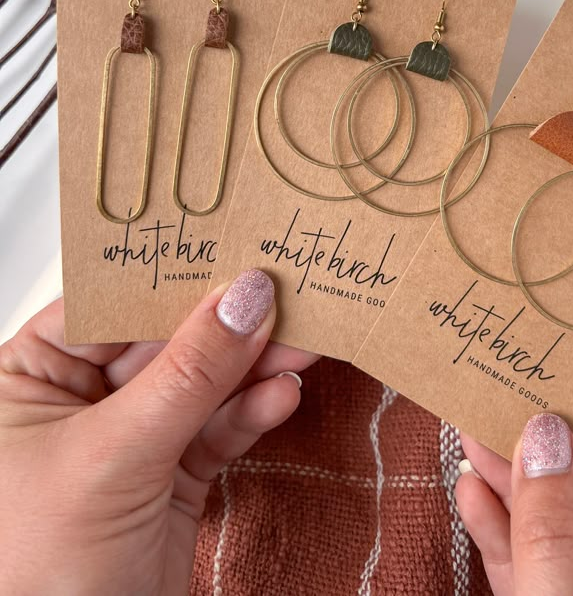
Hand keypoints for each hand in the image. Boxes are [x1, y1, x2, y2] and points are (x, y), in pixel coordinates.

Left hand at [0, 269, 317, 595]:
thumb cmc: (35, 573)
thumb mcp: (112, 456)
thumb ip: (187, 374)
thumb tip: (242, 298)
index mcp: (32, 376)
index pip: (109, 304)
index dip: (172, 276)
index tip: (233, 248)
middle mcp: (79, 399)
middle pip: (166, 339)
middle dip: (227, 322)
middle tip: (285, 289)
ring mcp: (131, 437)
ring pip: (202, 383)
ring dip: (253, 365)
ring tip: (302, 339)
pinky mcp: (172, 475)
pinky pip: (218, 429)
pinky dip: (251, 413)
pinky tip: (280, 394)